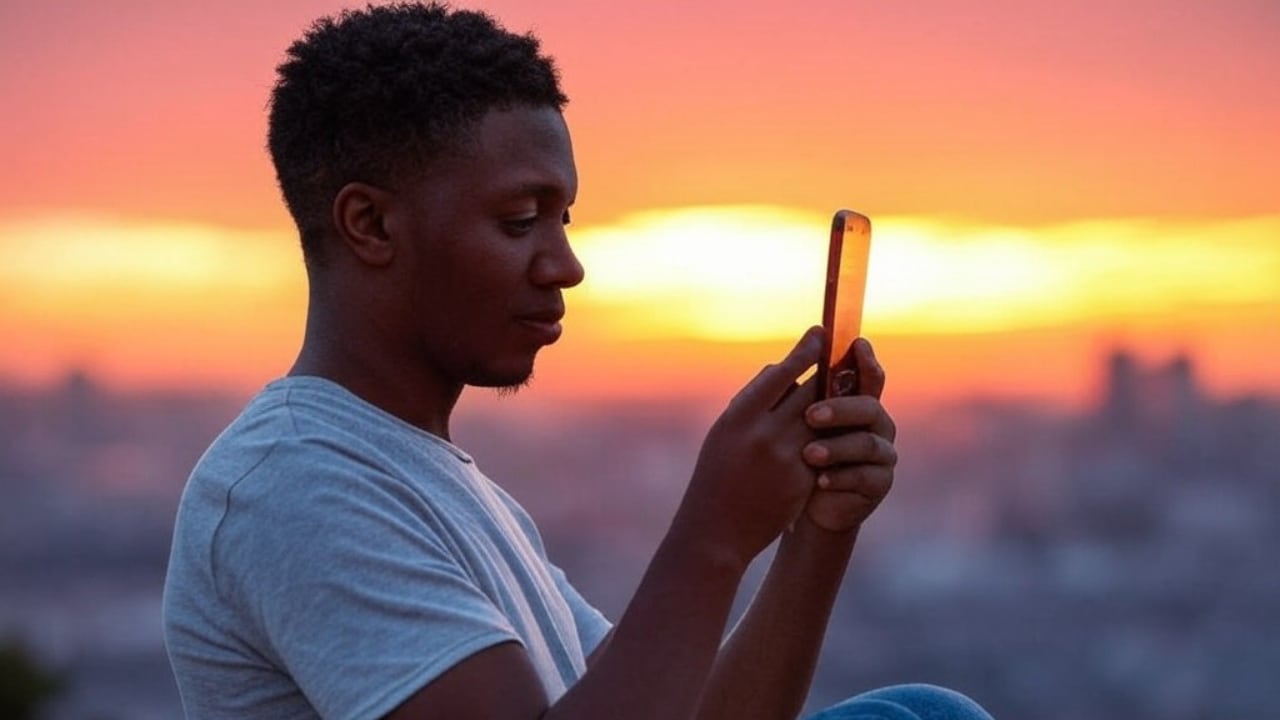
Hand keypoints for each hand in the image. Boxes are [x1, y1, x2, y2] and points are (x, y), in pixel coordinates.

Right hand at [673, 328, 822, 569]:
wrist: (716, 530)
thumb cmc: (716, 475)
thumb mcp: (724, 432)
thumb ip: (752, 401)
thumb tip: (782, 369)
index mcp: (740, 417)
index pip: (781, 373)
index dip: (805, 351)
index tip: (821, 333)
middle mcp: (765, 434)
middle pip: (810, 391)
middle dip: (828, 372)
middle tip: (844, 353)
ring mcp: (788, 458)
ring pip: (824, 418)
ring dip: (835, 403)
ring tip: (845, 387)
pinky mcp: (805, 480)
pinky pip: (825, 447)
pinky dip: (830, 436)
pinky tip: (836, 429)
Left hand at [800, 338, 896, 532]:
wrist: (804, 506)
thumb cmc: (798, 457)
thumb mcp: (795, 425)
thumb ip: (797, 395)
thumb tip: (786, 359)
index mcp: (857, 402)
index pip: (868, 375)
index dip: (866, 360)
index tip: (856, 344)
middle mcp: (876, 424)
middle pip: (869, 407)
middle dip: (841, 408)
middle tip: (810, 415)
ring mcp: (882, 454)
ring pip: (867, 444)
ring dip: (837, 447)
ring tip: (808, 454)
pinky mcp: (879, 484)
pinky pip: (865, 478)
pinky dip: (841, 478)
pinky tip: (820, 481)